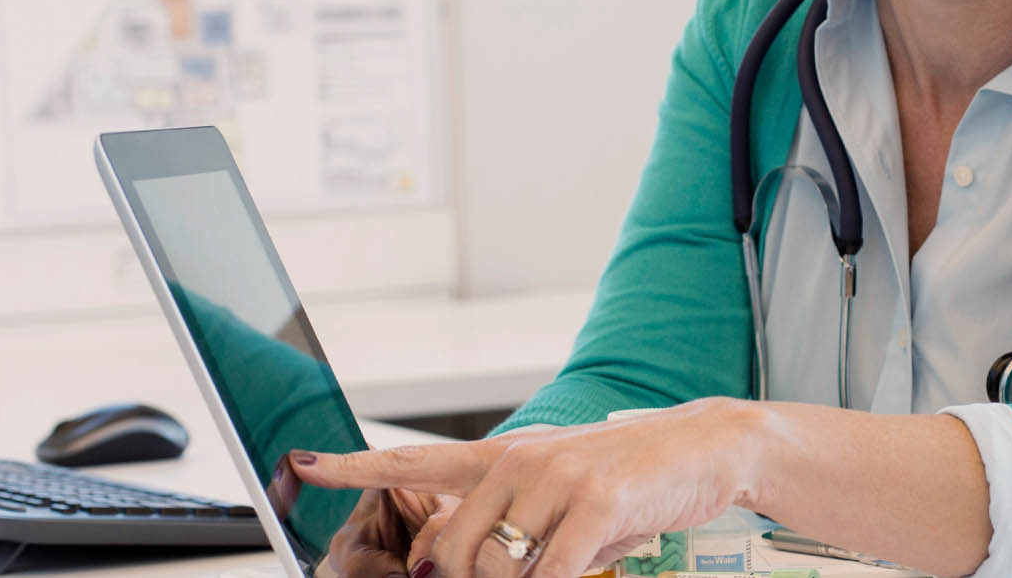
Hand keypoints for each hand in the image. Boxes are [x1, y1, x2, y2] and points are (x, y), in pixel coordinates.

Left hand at [287, 400, 773, 577]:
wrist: (706, 447)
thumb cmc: (628, 478)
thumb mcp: (558, 492)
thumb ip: (503, 519)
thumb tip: (447, 561)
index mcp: (503, 456)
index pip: (414, 460)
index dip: (356, 466)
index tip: (304, 465)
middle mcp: (520, 460)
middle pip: (450, 548)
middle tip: (510, 577)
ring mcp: (556, 480)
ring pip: (497, 567)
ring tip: (565, 564)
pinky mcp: (595, 504)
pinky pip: (550, 573)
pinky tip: (577, 572)